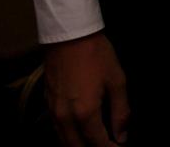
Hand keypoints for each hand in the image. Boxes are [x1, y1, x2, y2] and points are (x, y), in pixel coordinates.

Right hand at [44, 31, 129, 145]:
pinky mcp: (47, 104)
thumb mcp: (116, 79)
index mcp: (85, 113)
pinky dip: (67, 137)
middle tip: (107, 144)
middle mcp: (66, 118)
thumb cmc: (96, 54)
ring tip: (94, 141)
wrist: (69, 34)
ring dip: (78, 146)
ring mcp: (54, 112)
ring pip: (64, 142)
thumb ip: (121, 110)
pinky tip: (77, 133)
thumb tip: (122, 135)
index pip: (98, 144)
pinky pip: (56, 130)